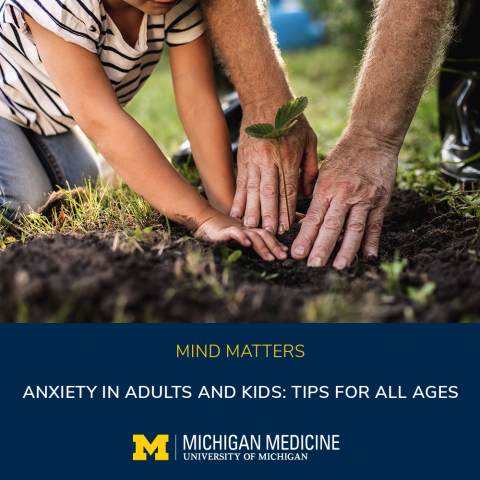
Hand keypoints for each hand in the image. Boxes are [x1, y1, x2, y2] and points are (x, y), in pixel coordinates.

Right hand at [194, 212, 287, 260]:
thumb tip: (256, 250)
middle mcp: (246, 228)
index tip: (285, 252)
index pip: (267, 234)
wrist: (202, 220)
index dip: (277, 243)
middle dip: (275, 246)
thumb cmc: (220, 231)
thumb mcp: (238, 237)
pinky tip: (247, 244)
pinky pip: (235, 233)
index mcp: (250, 229)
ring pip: (253, 235)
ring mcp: (236, 228)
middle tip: (283, 257)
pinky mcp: (224, 230)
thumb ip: (248, 241)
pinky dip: (242, 237)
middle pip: (264, 234)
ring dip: (263, 247)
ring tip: (270, 258)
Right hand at [230, 106, 318, 234]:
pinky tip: (236, 213)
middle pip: (269, 192)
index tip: (287, 226)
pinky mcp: (243, 159)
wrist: (266, 99)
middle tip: (269, 233)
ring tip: (251, 228)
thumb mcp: (309, 140)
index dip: (287, 209)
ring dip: (252, 211)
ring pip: (253, 190)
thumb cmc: (292, 121)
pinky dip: (238, 199)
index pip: (288, 188)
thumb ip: (310, 168)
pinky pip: (240, 183)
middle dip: (269, 215)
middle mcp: (270, 159)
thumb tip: (307, 193)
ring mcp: (254, 159)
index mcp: (288, 156)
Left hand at [291, 127, 397, 268]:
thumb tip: (303, 220)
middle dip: (321, 247)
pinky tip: (367, 257)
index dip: (305, 236)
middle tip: (313, 265)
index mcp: (326, 188)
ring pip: (353, 228)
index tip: (296, 253)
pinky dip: (372, 242)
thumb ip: (316, 195)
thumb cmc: (343, 156)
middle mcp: (344, 194)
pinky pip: (375, 224)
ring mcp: (364, 198)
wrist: (372, 137)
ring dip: (346, 249)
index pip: (313, 217)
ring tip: (339, 266)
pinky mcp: (380, 200)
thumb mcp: (323, 172)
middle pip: (331, 225)